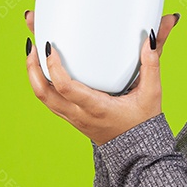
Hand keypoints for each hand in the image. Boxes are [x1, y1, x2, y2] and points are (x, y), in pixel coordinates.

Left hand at [23, 0, 179, 145]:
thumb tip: (153, 34)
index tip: (50, 46)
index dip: (53, 67)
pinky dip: (41, 80)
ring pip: (42, 96)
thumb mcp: (152, 92)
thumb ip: (152, 62)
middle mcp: (79, 114)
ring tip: (34, 48)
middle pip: (43, 92)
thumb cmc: (144, 122)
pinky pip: (49, 99)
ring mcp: (72, 117)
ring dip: (33, 72)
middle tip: (35, 39)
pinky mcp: (70, 117)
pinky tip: (43, 65)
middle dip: (33, 66)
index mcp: (97, 108)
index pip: (66, 89)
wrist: (137, 152)